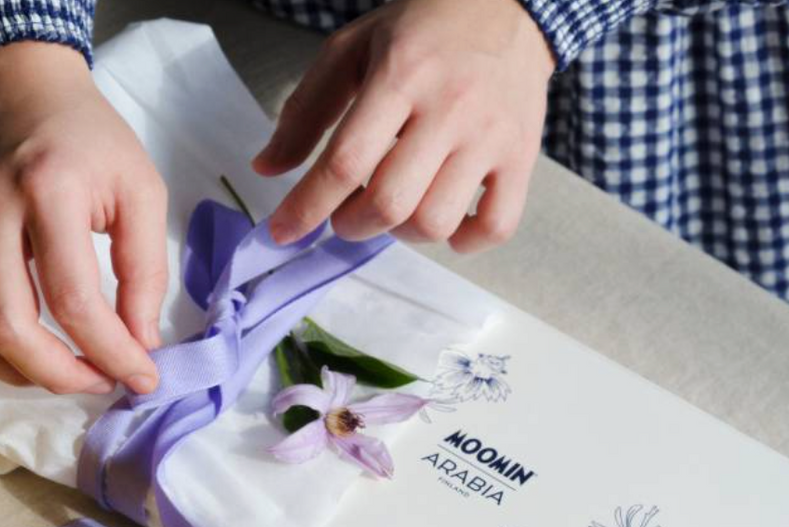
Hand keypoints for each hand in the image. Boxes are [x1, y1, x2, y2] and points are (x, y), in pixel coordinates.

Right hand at [0, 42, 166, 393]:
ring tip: (61, 371)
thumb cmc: (89, 138)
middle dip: (61, 375)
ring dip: (13, 372)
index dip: (114, 354)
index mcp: (46, 195)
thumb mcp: (141, 192)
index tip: (143, 375)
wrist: (20, 86)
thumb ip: (146, 271)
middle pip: (7, 327)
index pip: (75, 302)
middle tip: (101, 380)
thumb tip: (141, 343)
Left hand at [253, 0, 553, 253]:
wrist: (508, 5)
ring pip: (436, 223)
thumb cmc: (424, 32)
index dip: (306, 207)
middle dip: (353, 225)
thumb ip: (307, 110)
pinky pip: (495, 227)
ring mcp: (490, 136)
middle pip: (389, 202)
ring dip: (404, 234)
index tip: (283, 232)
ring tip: (398, 210)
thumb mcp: (354, 50)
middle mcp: (449, 107)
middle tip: (346, 216)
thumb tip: (267, 167)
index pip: (345, 160)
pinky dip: (464, 241)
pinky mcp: (521, 158)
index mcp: (401, 74)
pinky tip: (447, 222)